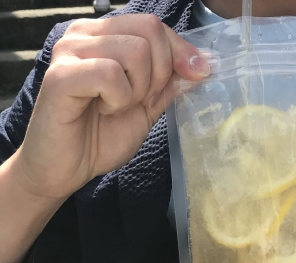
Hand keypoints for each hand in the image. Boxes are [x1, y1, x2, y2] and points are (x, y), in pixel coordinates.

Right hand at [12, 14, 208, 199]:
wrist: (67, 170)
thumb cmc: (100, 137)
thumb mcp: (146, 107)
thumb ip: (168, 84)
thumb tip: (202, 64)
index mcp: (104, 36)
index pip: (153, 26)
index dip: (181, 51)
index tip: (198, 74)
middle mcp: (84, 34)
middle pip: (149, 32)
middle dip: (159, 75)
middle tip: (138, 101)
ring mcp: (69, 51)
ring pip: (135, 52)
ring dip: (137, 91)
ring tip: (115, 107)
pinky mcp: (60, 76)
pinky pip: (111, 74)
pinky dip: (118, 100)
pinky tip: (102, 110)